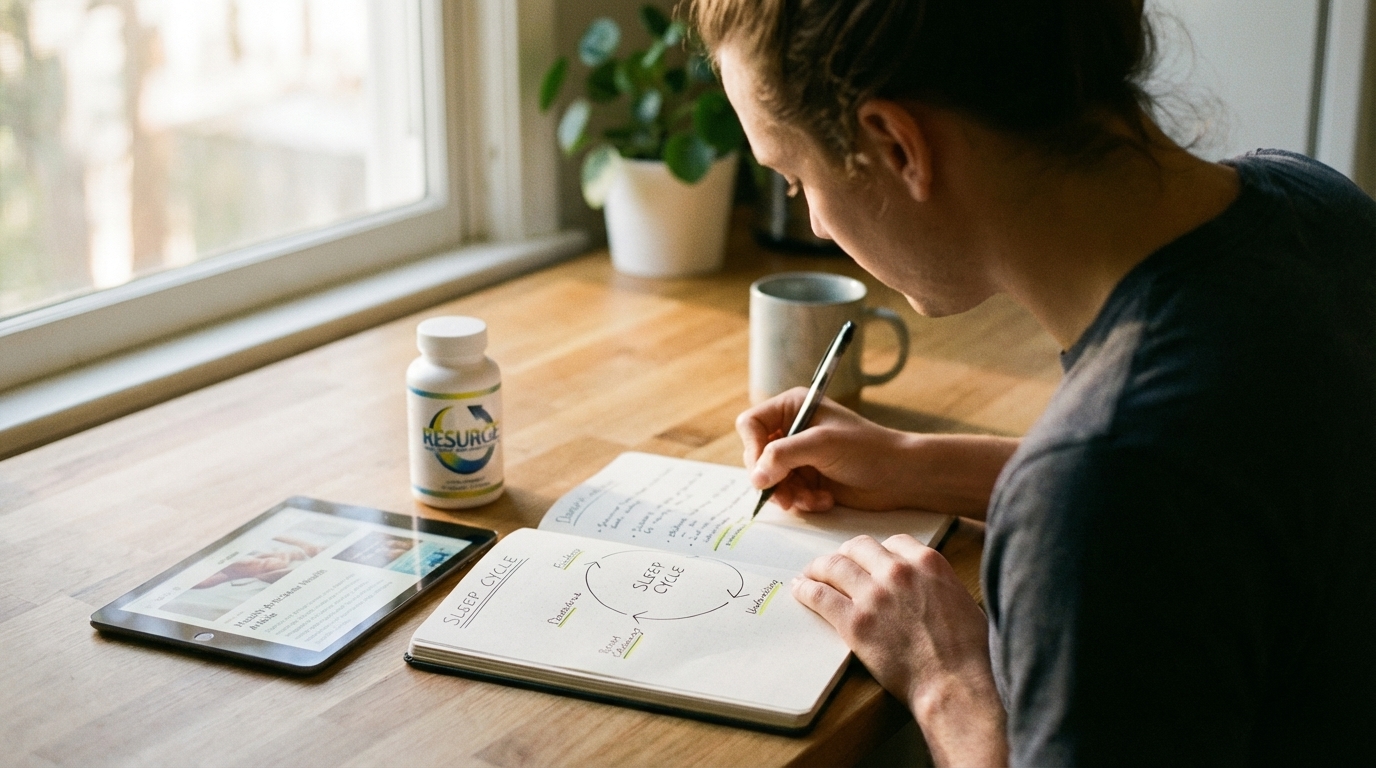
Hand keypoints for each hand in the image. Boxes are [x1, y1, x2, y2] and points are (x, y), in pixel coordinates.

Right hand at [737, 388, 918, 512]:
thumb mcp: (822, 445)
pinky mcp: (807, 479)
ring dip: (789, 494)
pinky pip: (787, 493)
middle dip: (772, 479)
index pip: (751, 425)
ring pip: (770, 480)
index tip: (764, 471)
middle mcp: (792, 429)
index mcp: (793, 407)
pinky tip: (824, 500)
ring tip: (811, 499)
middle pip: (756, 456)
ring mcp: (799, 456)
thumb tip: (755, 478)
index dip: (753, 449)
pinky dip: (802, 501)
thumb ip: (783, 456)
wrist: (899, 476)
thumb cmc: (867, 449)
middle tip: (786, 496)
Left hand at [794, 534, 1006, 765]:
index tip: (870, 561)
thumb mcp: (961, 599)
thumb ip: (937, 582)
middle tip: (836, 565)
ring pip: (834, 566)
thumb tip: (927, 584)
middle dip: (846, 554)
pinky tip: (800, 590)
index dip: (879, 552)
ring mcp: (874, 595)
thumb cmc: (968, 651)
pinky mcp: (854, 622)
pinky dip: (806, 590)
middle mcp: (898, 572)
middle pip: (859, 547)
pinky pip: (820, 596)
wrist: (955, 683)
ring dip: (819, 568)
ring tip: (810, 573)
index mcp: (927, 563)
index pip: (894, 542)